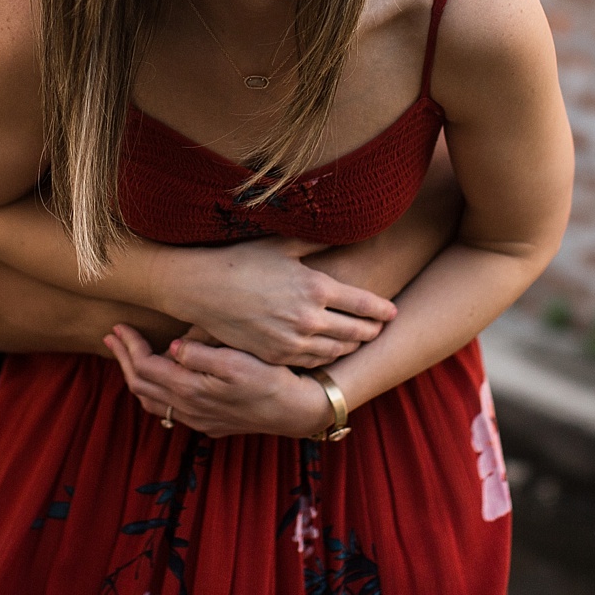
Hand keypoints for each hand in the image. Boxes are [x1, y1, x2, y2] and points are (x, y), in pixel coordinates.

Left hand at [104, 324, 332, 439]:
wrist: (299, 410)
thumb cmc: (271, 379)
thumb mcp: (237, 361)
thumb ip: (201, 354)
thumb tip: (171, 347)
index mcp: (190, 390)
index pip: (144, 367)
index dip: (129, 346)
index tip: (119, 326)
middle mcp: (189, 410)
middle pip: (141, 385)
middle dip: (124, 358)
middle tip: (113, 336)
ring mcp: (199, 420)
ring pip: (152, 401)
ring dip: (135, 376)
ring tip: (127, 355)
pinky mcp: (210, 423)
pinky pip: (169, 410)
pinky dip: (154, 391)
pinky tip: (159, 379)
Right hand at [149, 237, 396, 367]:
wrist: (202, 288)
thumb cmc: (241, 259)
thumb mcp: (283, 245)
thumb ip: (317, 242)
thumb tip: (342, 232)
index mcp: (316, 287)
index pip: (364, 305)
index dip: (383, 310)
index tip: (392, 311)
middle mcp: (309, 319)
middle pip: (357, 332)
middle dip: (372, 330)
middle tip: (380, 327)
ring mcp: (292, 342)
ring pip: (338, 351)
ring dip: (352, 346)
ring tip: (359, 340)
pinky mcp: (276, 356)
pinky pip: (313, 362)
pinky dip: (327, 357)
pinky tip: (330, 350)